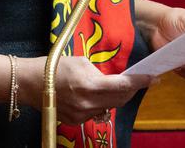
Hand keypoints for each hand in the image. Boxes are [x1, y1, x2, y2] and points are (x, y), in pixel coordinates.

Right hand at [18, 56, 156, 124]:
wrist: (31, 83)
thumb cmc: (55, 67)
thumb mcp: (81, 62)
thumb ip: (101, 73)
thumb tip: (116, 79)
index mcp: (90, 85)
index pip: (123, 86)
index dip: (140, 81)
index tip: (153, 77)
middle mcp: (88, 103)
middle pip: (120, 99)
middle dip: (132, 89)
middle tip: (139, 80)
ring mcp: (82, 115)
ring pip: (110, 107)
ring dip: (117, 97)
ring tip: (118, 86)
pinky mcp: (76, 121)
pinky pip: (97, 112)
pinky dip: (102, 103)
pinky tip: (97, 94)